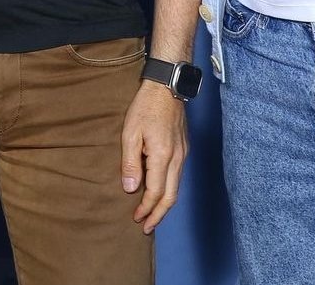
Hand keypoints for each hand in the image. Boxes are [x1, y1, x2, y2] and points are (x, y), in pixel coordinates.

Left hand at [120, 81, 187, 232]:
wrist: (166, 86)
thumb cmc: (145, 106)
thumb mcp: (130, 132)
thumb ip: (130, 162)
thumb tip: (130, 188)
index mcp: (162, 156)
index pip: (156, 192)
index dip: (146, 209)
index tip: (136, 219)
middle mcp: (177, 158)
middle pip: (171, 196)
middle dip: (158, 214)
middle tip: (146, 226)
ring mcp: (183, 153)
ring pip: (176, 187)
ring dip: (164, 203)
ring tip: (151, 213)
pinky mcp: (184, 148)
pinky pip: (178, 176)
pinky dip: (169, 189)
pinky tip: (159, 190)